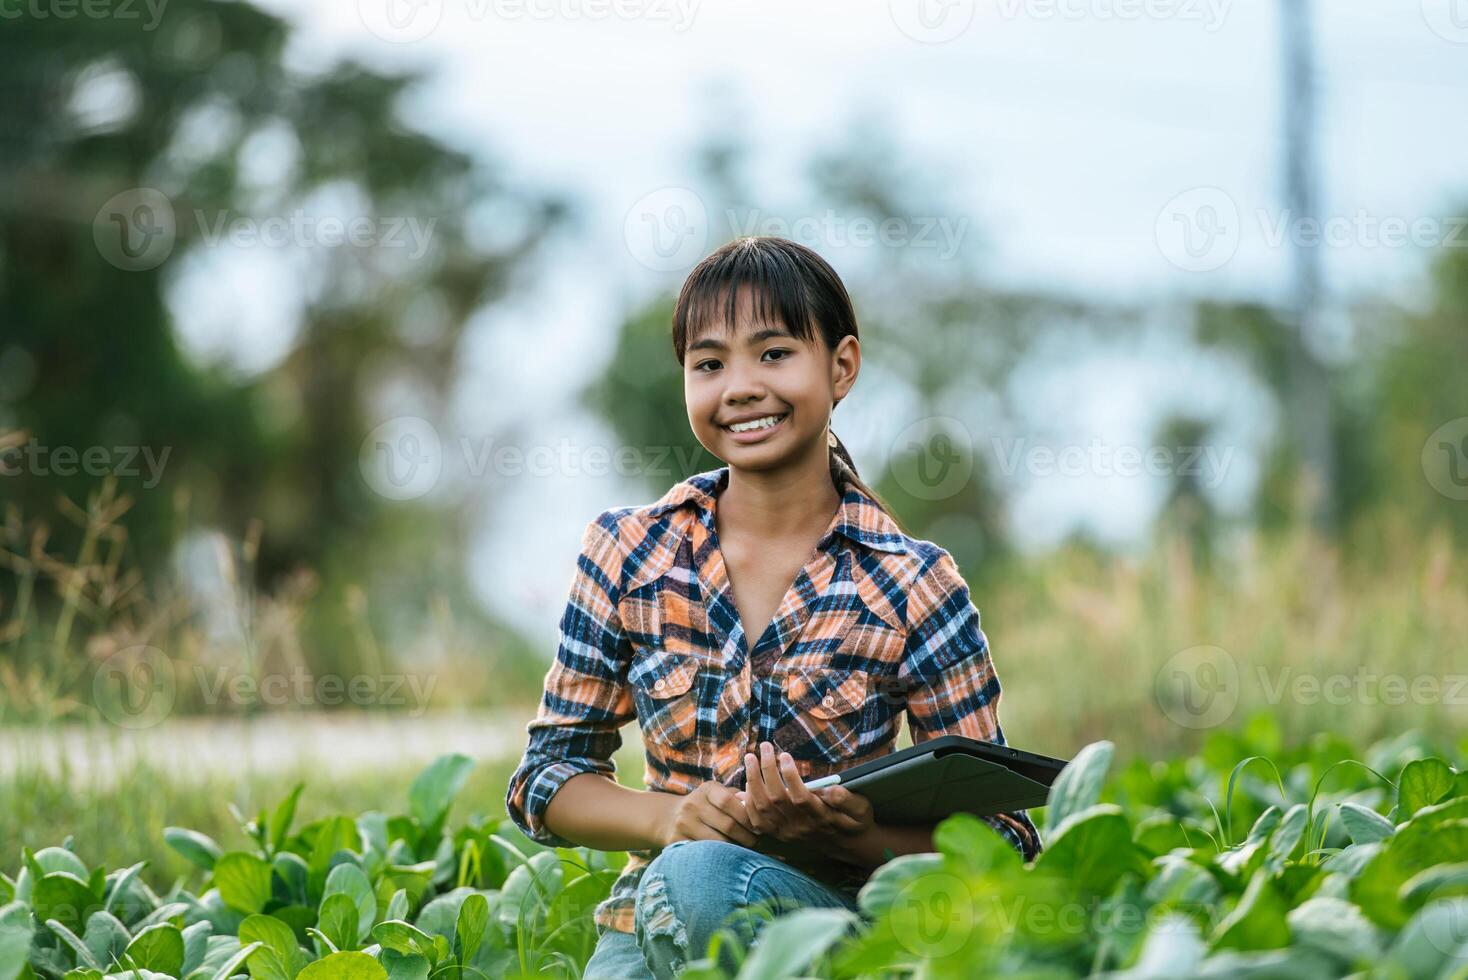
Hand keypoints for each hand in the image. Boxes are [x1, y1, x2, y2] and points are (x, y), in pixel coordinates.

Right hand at [654, 779, 757, 849]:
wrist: (670, 817)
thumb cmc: (706, 806)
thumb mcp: (719, 795)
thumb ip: (739, 798)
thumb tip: (760, 807)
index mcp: (707, 790)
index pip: (728, 801)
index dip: (746, 816)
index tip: (759, 828)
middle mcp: (693, 804)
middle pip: (727, 824)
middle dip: (747, 837)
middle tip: (758, 845)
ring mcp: (684, 823)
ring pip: (718, 842)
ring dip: (736, 850)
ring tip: (748, 853)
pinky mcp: (678, 841)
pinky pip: (705, 853)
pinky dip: (720, 857)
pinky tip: (730, 859)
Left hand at [737, 741, 873, 845]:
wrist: (846, 844)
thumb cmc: (853, 820)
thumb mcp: (860, 809)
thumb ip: (846, 799)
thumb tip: (832, 789)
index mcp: (821, 817)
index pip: (801, 798)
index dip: (790, 776)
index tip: (785, 755)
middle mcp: (801, 827)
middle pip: (776, 799)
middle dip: (767, 770)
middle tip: (764, 747)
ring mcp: (788, 832)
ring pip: (763, 809)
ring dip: (753, 782)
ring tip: (751, 759)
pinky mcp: (779, 834)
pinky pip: (757, 821)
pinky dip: (749, 802)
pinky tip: (747, 783)